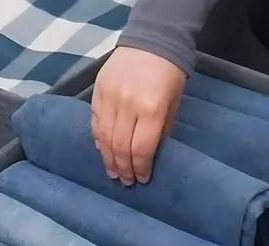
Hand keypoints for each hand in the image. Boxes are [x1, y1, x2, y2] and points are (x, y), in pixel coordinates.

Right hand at [91, 46, 185, 184]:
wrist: (151, 40)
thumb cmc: (169, 75)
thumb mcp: (173, 104)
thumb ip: (160, 131)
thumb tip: (149, 158)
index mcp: (151, 108)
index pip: (141, 149)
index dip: (140, 168)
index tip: (142, 179)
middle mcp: (128, 105)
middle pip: (120, 147)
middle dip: (123, 169)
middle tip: (126, 181)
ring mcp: (110, 98)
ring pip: (103, 139)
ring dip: (108, 160)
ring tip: (113, 173)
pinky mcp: (97, 92)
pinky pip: (95, 124)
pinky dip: (99, 141)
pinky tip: (103, 152)